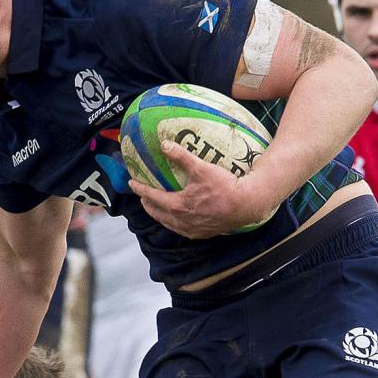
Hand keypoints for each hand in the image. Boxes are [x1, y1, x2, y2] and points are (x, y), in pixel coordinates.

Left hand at [127, 143, 272, 237]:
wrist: (245, 205)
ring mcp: (192, 230)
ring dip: (160, 215)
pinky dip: (174, 223)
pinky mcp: (202, 234)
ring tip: (156, 208)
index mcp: (178, 205)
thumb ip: (181, 156)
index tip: (132, 183)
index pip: (152, 197)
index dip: (140, 189)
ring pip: (168, 224)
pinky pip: (181, 230)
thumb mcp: (201, 168)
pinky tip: (177, 219)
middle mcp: (182, 221)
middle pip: (157, 213)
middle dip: (147, 204)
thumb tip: (164, 144)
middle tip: (142, 196)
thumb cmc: (224, 186)